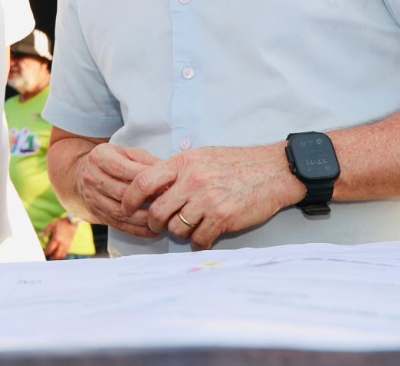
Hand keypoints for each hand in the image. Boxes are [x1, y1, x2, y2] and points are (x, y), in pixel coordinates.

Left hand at [43, 218, 81, 260]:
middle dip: (51, 258)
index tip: (44, 253)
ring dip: (56, 258)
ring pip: (61, 255)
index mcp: (56, 238)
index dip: (46, 252)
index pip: (50, 249)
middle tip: (47, 258)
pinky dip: (61, 256)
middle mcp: (61, 243)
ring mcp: (66, 245)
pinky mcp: (69, 245)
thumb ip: (46, 231)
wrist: (72, 223)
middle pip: (56, 255)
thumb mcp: (52, 224)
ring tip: (52, 259)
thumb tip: (41, 236)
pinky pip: (65, 253)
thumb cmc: (61, 223)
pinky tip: (58, 256)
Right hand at [71, 144, 161, 237]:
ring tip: (164, 217)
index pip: (122, 169)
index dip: (145, 177)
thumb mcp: (126, 153)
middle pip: (122, 192)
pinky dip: (137, 230)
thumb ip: (145, 161)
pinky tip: (153, 229)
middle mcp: (92, 178)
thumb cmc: (112, 161)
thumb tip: (168, 172)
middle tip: (168, 201)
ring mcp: (93, 198)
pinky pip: (119, 225)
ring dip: (144, 217)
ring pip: (120, 212)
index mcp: (99, 157)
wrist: (82, 176)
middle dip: (147, 198)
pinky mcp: (97, 214)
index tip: (165, 182)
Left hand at [121, 144, 303, 248]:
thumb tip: (153, 187)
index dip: (130, 198)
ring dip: (180, 233)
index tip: (126, 208)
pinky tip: (206, 236)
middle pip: (158, 211)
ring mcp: (207, 200)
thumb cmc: (236, 164)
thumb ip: (178, 171)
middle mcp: (192, 181)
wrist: (272, 171)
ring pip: (177, 228)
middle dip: (155, 223)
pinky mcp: (223, 217)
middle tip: (159, 226)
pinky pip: (199, 239)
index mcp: (183, 163)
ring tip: (190, 228)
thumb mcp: (201, 157)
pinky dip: (200, 242)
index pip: (143, 181)